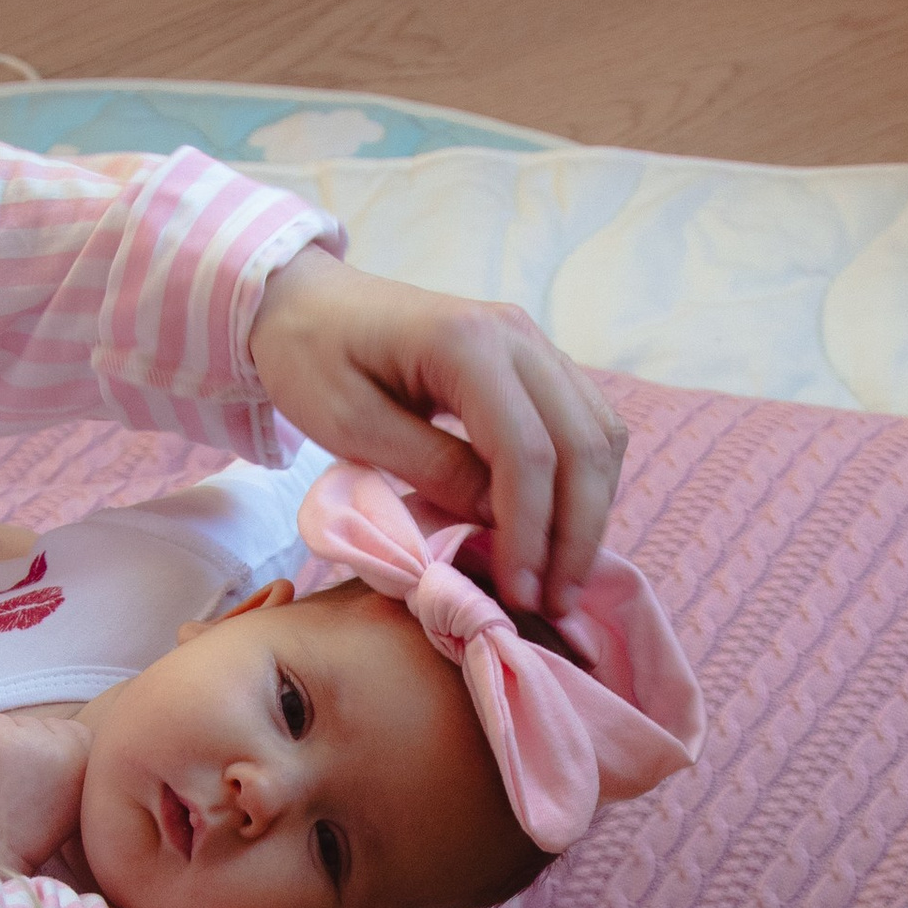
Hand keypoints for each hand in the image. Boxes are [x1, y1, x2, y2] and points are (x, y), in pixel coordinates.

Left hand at [0, 703, 92, 871]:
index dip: (54, 756)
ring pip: (19, 724)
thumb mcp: (78, 798)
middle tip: (25, 789)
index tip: (45, 786)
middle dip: (32, 749)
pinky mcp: (2, 740)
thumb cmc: (35, 829)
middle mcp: (72, 747)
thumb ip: (81, 764)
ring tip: (9, 786)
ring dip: (9, 749)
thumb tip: (67, 731)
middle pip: (46, 725)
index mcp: (95, 761)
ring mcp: (37, 741)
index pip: (73, 731)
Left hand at [245, 246, 625, 614]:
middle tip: (554, 604)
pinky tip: (559, 536)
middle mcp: (517, 335)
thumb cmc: (312, 360)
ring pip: (599, 436)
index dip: (530, 532)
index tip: (519, 595)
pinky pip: (587, 427)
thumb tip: (502, 520)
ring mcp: (534, 345)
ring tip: (560, 581)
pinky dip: (584, 486)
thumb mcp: (350, 426)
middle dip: (575, 534)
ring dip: (589, 514)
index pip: (525, 451)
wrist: (308, 303)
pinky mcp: (536, 363)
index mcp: (465, 342)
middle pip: (582, 445)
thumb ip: (431, 469)